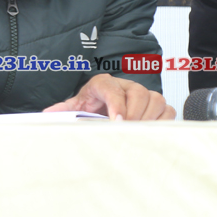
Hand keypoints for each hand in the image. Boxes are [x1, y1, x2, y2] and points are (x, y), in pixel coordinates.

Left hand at [44, 73, 173, 120]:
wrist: (102, 101)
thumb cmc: (92, 103)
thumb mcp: (76, 105)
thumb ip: (64, 109)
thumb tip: (47, 114)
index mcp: (103, 83)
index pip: (113, 90)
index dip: (117, 105)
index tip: (117, 121)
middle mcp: (126, 85)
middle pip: (139, 93)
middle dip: (134, 114)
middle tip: (128, 130)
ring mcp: (144, 94)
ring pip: (156, 100)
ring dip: (149, 118)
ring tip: (139, 133)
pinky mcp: (157, 105)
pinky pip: (168, 110)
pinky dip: (162, 122)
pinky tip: (151, 132)